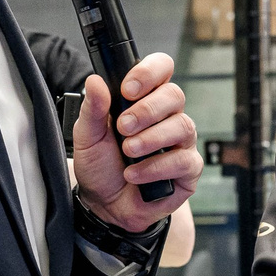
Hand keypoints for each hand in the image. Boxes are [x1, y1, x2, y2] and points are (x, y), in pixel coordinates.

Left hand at [74, 51, 201, 230]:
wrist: (104, 206)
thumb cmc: (100, 166)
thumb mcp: (87, 136)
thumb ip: (93, 109)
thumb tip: (95, 81)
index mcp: (145, 99)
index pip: (161, 69)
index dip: (148, 73)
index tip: (127, 90)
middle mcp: (167, 117)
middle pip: (174, 95)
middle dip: (147, 110)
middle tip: (123, 128)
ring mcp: (181, 143)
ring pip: (183, 126)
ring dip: (151, 138)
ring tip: (128, 151)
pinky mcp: (188, 170)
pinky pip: (183, 161)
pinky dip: (155, 168)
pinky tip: (134, 174)